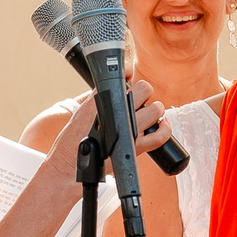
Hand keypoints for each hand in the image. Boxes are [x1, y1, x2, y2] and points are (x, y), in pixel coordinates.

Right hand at [45, 77, 172, 177]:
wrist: (70, 163)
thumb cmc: (74, 138)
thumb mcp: (82, 108)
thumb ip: (99, 95)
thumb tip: (118, 84)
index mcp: (101, 98)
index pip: (124, 75)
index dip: (129, 73)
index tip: (129, 78)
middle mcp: (117, 111)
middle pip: (145, 89)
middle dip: (144, 93)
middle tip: (138, 101)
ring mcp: (128, 129)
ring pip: (156, 109)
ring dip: (155, 110)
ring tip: (148, 114)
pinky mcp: (135, 147)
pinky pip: (160, 136)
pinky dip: (165, 129)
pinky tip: (162, 125)